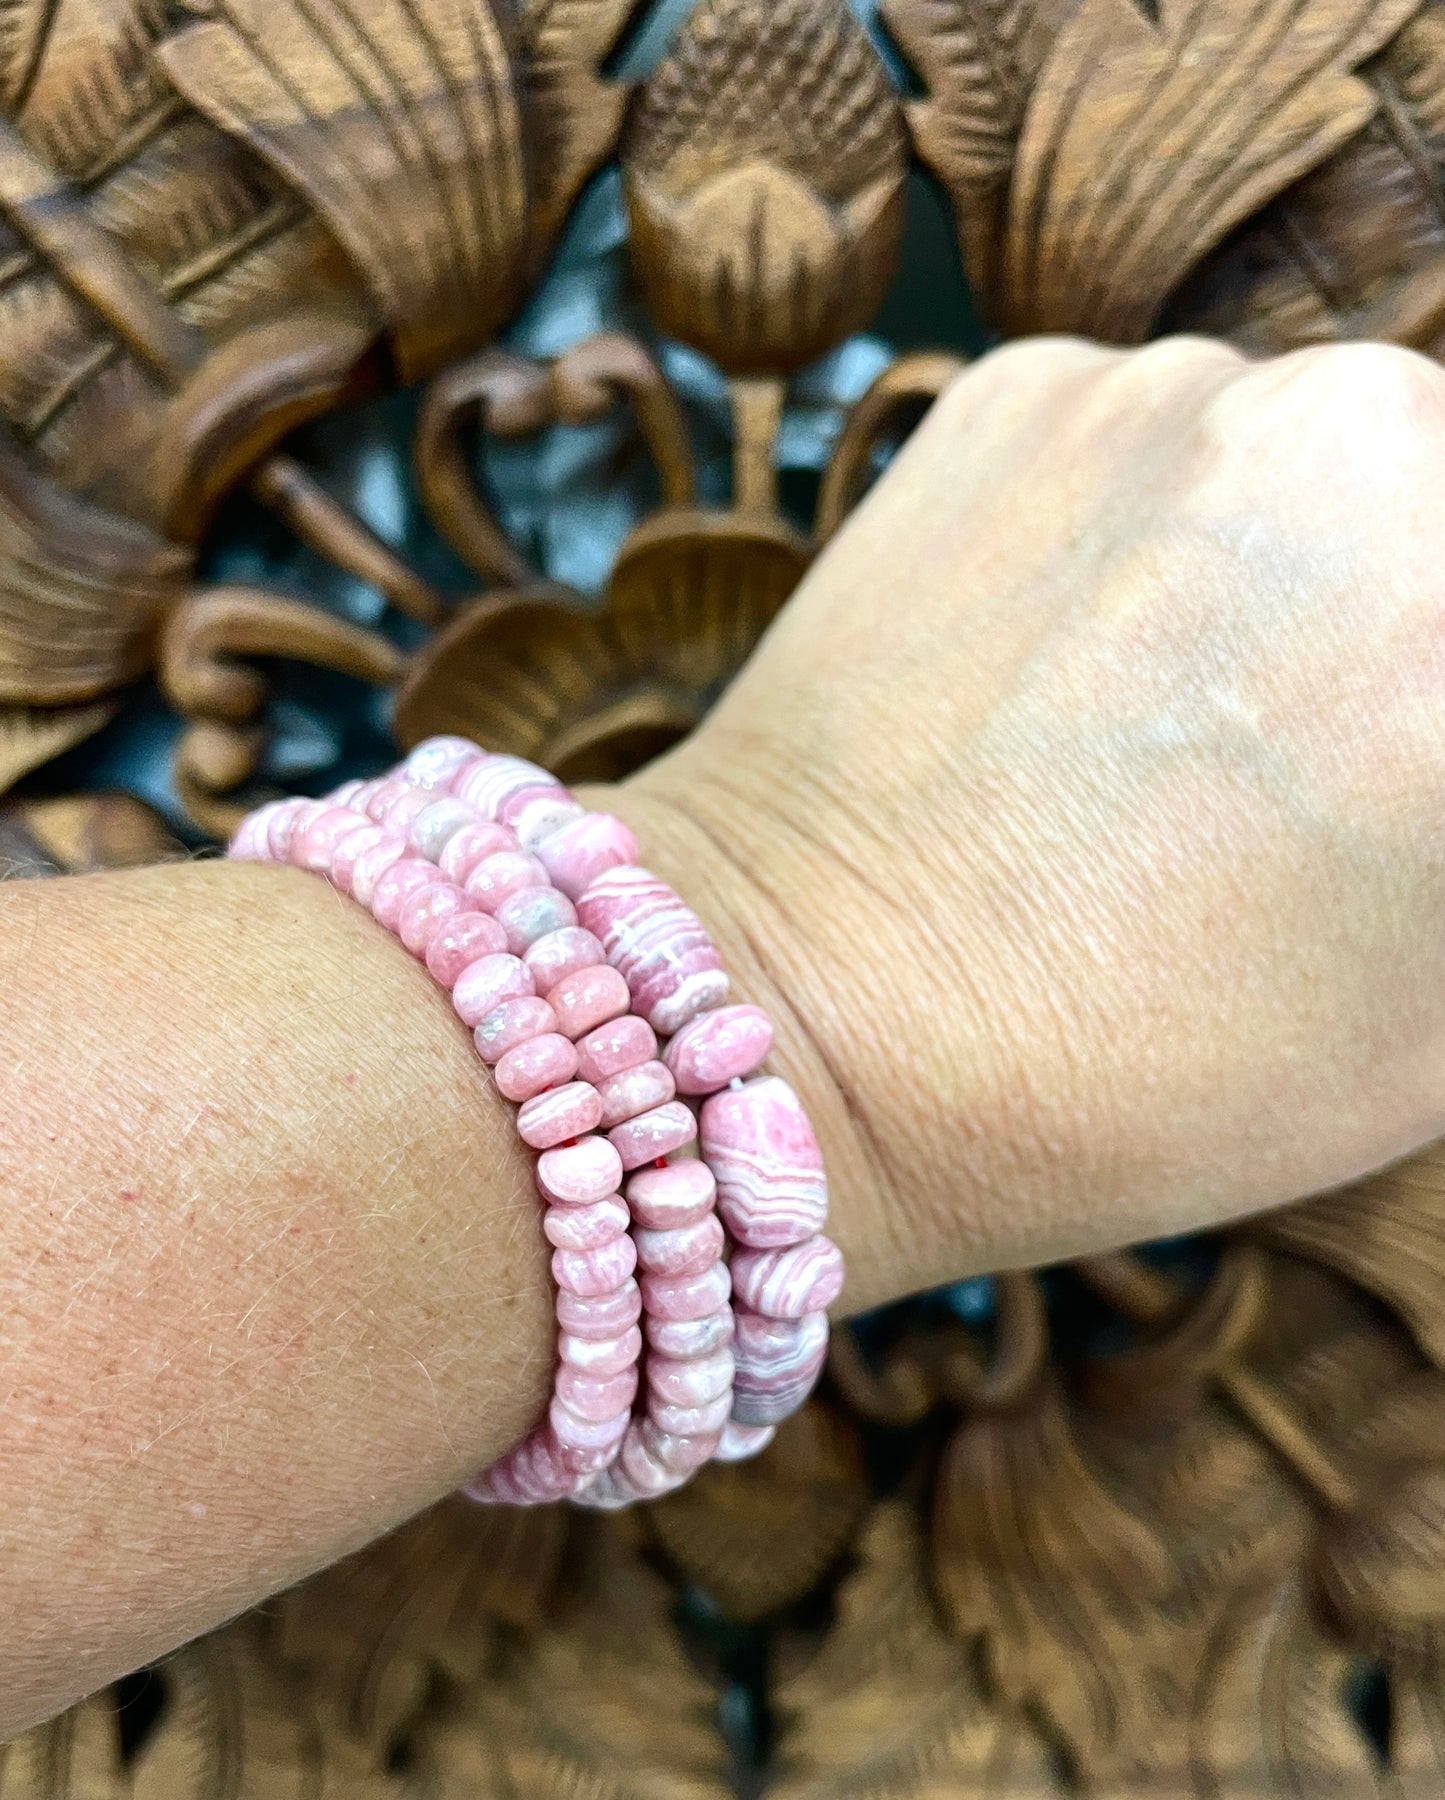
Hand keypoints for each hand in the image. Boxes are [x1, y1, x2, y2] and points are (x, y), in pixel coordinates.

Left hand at [607, 336, 1444, 1306]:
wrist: (797, 1012)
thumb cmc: (1119, 1075)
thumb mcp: (1425, 1025)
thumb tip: (1425, 729)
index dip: (1423, 733)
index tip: (1384, 778)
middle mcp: (1357, 445)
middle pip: (1432, 501)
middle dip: (1403, 627)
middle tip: (1309, 756)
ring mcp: (1173, 392)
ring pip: (1317, 454)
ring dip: (1291, 559)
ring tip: (1174, 720)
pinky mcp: (1025, 392)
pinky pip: (1158, 437)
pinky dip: (1145, 531)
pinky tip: (1070, 664)